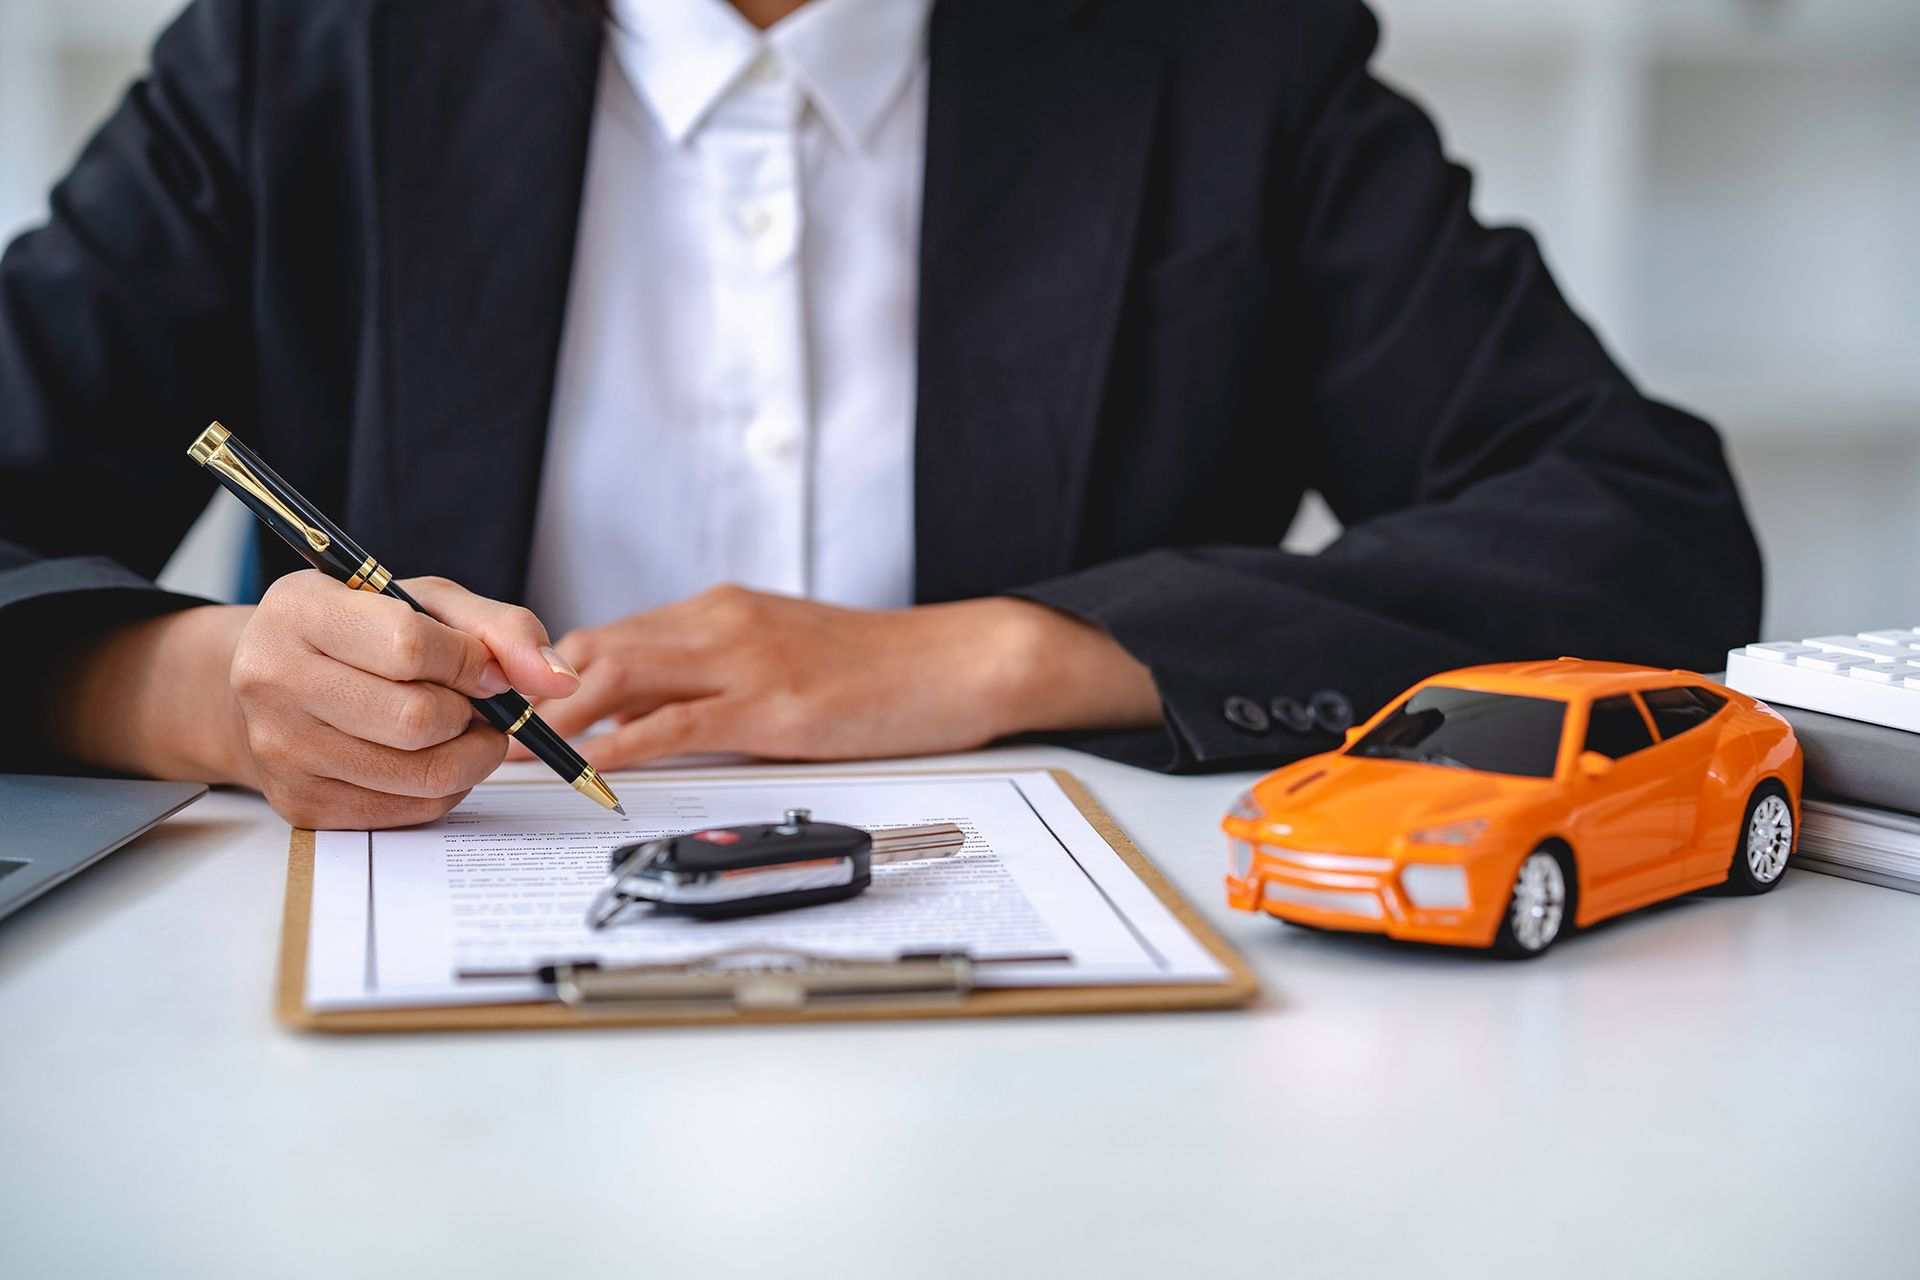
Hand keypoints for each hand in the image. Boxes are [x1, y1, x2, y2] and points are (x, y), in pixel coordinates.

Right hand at [48, 574, 580, 828]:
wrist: (273, 683)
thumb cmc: (359, 633)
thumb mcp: (427, 602)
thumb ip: (500, 628)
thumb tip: (558, 678)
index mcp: (300, 610)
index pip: (409, 647)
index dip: (471, 661)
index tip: (485, 667)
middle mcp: (274, 679)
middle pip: (419, 719)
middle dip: (473, 714)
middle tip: (476, 702)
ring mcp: (282, 749)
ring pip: (423, 774)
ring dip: (471, 754)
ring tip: (463, 727)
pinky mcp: (301, 804)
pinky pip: (411, 809)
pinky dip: (446, 786)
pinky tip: (432, 754)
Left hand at [516, 586, 1160, 770]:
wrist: (957, 661)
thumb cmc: (877, 668)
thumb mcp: (785, 654)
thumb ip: (718, 675)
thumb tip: (654, 716)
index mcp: (720, 609)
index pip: (609, 635)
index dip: (547, 671)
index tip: (506, 706)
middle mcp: (721, 623)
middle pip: (595, 648)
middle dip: (531, 690)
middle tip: (482, 731)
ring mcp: (746, 662)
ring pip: (621, 676)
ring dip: (555, 717)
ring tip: (508, 752)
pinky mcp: (774, 707)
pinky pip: (678, 723)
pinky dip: (621, 744)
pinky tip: (586, 766)